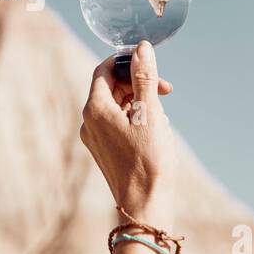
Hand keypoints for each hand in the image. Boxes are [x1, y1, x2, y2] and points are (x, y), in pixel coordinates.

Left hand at [79, 41, 176, 225]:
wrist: (145, 205)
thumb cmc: (149, 160)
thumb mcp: (150, 112)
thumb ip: (144, 77)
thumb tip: (141, 48)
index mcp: (95, 108)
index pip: (104, 70)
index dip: (128, 62)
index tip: (151, 66)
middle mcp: (88, 122)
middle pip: (110, 87)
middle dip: (138, 84)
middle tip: (164, 92)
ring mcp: (94, 138)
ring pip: (116, 106)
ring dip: (140, 103)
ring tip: (161, 119)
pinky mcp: (104, 151)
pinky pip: (117, 124)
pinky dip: (136, 120)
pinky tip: (154, 133)